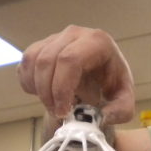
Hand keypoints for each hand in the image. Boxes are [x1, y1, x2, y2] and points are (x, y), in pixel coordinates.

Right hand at [17, 25, 134, 124]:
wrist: (101, 80)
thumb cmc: (113, 88)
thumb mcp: (125, 102)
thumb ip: (120, 112)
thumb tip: (102, 117)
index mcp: (98, 42)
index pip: (70, 60)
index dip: (61, 87)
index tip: (63, 110)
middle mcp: (74, 34)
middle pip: (48, 61)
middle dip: (48, 93)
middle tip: (57, 113)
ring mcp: (55, 38)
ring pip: (33, 61)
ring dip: (38, 89)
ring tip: (54, 106)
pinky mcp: (41, 46)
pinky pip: (25, 64)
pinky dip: (29, 83)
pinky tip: (44, 95)